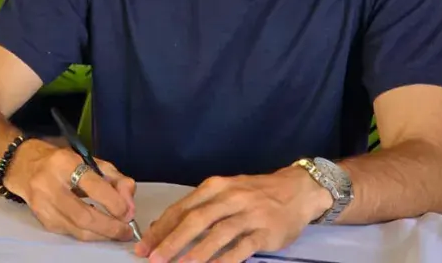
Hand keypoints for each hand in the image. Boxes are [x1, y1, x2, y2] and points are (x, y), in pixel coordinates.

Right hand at [7, 141, 136, 241]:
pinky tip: (99, 229)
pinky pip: (71, 233)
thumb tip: (129, 202)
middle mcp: (50, 185)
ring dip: (102, 234)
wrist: (23, 166)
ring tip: (117, 232)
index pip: (93, 185)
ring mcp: (44, 205)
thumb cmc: (60, 161)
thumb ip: (113, 178)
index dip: (114, 202)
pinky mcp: (42, 220)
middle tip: (126, 230)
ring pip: (78, 230)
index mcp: (64, 163)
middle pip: (84, 215)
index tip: (128, 212)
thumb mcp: (89, 160)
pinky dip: (89, 234)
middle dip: (110, 227)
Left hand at [135, 167, 331, 262]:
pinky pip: (240, 248)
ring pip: (216, 234)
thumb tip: (164, 227)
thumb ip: (198, 207)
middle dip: (171, 242)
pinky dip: (223, 260)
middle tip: (154, 259)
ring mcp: (248, 214)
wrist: (296, 190)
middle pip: (194, 220)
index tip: (144, 246)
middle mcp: (229, 197)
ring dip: (194, 253)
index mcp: (214, 186)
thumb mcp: (225, 191)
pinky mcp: (264, 232)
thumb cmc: (254, 193)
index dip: (161, 228)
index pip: (181, 208)